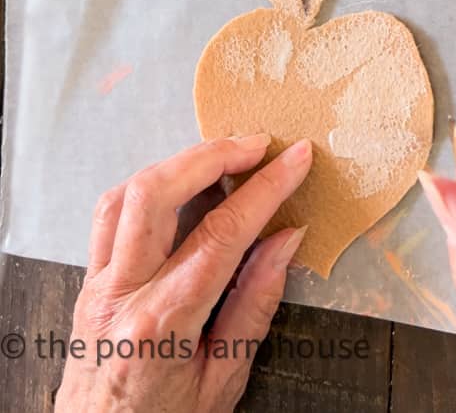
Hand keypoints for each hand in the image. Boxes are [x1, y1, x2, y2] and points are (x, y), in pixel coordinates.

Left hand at [55, 134, 311, 412]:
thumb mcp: (224, 381)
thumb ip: (255, 305)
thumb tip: (286, 238)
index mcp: (161, 325)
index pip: (221, 234)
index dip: (265, 189)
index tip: (296, 159)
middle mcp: (120, 294)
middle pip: (155, 194)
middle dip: (212, 155)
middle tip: (257, 144)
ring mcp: (96, 284)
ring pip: (126, 193)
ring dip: (178, 162)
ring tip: (224, 156)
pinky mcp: (88, 280)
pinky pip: (110, 212)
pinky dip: (149, 185)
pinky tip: (180, 184)